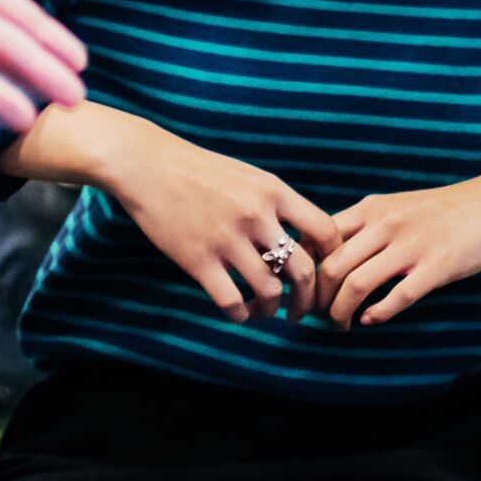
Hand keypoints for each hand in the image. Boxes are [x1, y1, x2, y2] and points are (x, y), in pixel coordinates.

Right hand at [13, 103, 339, 322]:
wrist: (148, 165)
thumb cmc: (200, 171)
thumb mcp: (249, 176)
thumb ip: (277, 204)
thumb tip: (305, 238)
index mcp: (274, 191)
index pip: (325, 231)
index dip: (333, 260)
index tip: (325, 275)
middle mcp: (256, 215)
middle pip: (303, 270)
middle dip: (309, 300)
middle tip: (302, 312)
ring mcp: (227, 238)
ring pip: (269, 292)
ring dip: (271, 309)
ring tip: (265, 311)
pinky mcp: (198, 259)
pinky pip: (232, 302)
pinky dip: (241, 316)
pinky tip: (238, 313)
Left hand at [314, 164, 480, 327]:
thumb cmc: (441, 210)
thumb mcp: (395, 207)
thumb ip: (364, 228)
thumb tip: (329, 258)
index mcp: (371, 209)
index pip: (319, 239)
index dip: (304, 269)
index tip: (302, 290)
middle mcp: (385, 224)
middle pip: (332, 268)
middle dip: (317, 300)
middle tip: (316, 318)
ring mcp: (410, 246)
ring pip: (357, 285)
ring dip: (341, 313)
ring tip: (342, 325)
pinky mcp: (436, 267)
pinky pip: (396, 297)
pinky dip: (377, 314)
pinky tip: (372, 321)